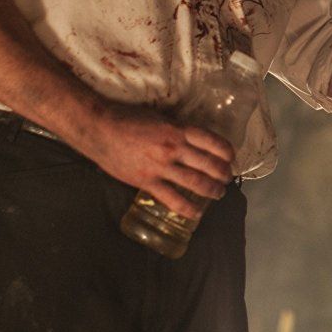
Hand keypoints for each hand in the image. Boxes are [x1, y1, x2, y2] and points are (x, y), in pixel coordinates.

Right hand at [74, 102, 234, 214]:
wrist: (100, 129)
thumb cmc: (128, 119)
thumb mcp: (159, 118)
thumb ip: (176, 129)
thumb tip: (191, 138)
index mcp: (178, 129)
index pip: (212, 141)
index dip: (226, 151)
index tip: (231, 157)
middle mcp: (174, 148)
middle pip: (209, 164)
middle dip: (223, 173)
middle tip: (227, 178)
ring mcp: (162, 167)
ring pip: (196, 182)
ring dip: (212, 190)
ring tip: (218, 194)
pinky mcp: (148, 182)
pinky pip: (173, 199)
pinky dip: (188, 208)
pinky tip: (196, 213)